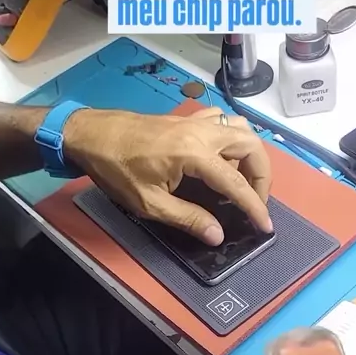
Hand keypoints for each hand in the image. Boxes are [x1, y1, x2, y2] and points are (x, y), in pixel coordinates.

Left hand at [65, 106, 271, 245]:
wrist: (90, 135)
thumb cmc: (115, 170)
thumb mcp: (149, 203)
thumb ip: (187, 218)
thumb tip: (217, 235)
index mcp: (194, 154)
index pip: (236, 183)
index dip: (254, 206)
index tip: (265, 226)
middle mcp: (202, 132)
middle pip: (251, 146)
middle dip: (261, 176)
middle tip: (255, 200)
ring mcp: (195, 121)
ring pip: (241, 128)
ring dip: (250, 154)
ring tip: (241, 180)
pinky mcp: (187, 119)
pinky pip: (223, 120)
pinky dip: (233, 137)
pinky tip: (223, 156)